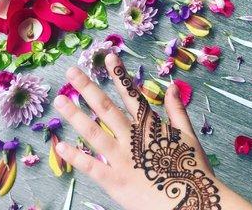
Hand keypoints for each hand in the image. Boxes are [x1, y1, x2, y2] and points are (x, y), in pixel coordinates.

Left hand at [54, 54, 251, 209]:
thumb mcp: (188, 135)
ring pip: (93, 132)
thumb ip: (177, 110)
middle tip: (71, 71)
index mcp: (148, 125)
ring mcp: (120, 158)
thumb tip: (172, 86)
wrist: (192, 204)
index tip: (108, 56)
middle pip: (105, 107)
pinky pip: (91, 166)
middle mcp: (130, 137)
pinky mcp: (114, 181)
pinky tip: (60, 145)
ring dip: (75, 115)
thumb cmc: (191, 168)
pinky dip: (75, 156)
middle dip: (87, 87)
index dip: (119, 74)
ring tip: (59, 100)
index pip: (131, 93)